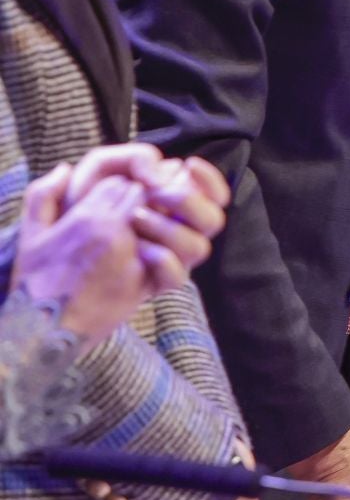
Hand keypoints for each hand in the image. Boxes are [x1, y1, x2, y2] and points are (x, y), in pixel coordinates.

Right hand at [11, 162, 149, 346]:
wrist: (42, 332)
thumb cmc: (35, 283)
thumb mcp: (31, 236)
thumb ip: (44, 196)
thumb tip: (66, 168)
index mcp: (86, 218)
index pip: (121, 181)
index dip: (121, 189)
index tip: (116, 203)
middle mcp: (113, 233)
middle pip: (146, 199)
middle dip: (143, 202)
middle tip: (135, 216)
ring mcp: (131, 258)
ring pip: (162, 223)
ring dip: (157, 227)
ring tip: (142, 237)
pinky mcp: (144, 282)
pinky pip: (169, 259)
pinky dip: (164, 257)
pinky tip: (148, 261)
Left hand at [60, 149, 229, 291]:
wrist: (51, 249)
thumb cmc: (77, 206)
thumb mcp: (98, 168)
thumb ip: (132, 157)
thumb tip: (161, 174)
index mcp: (173, 203)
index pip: (214, 193)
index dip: (210, 179)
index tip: (189, 165)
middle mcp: (178, 230)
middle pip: (212, 219)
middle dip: (189, 201)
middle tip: (155, 193)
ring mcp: (170, 257)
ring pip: (198, 246)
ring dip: (169, 229)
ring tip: (133, 220)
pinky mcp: (156, 282)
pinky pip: (178, 276)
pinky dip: (163, 261)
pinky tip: (139, 252)